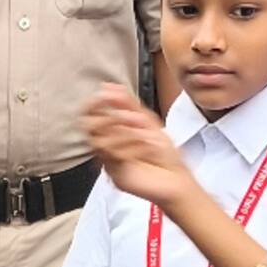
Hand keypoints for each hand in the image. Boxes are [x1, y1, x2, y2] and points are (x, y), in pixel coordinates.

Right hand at [81, 83, 199, 209]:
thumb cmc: (165, 156)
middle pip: (89, 128)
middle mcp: (107, 147)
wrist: (177, 180)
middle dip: (111, 118)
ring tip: (146, 134)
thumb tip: (108, 86)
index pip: (90, 116)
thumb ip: (129, 104)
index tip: (104, 96)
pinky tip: (148, 147)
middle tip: (133, 118)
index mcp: (112, 134)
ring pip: (99, 141)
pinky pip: (114, 156)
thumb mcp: (149, 122)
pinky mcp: (115, 175)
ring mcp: (109, 162)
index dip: (94, 104)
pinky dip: (133, 147)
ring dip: (125, 133)